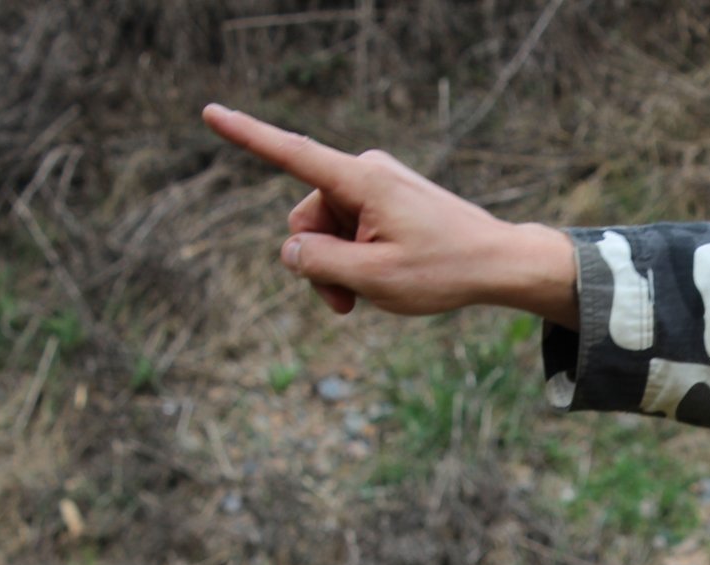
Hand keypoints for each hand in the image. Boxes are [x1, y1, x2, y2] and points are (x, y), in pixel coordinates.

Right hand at [200, 103, 577, 324]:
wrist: (499, 263)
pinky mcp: (388, 198)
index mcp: (361, 181)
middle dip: (317, 263)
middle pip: (307, 219)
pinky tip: (384, 277)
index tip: (210, 113)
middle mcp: (366, 171)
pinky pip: (352, 228)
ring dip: (339, 266)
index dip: (247, 137)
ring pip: (328, 230)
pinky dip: (358, 256)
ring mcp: (378, 183)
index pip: (292, 155)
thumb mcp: (373, 278)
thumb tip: (289, 251)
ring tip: (371, 295)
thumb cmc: (444, 270)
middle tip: (346, 305)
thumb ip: (319, 264)